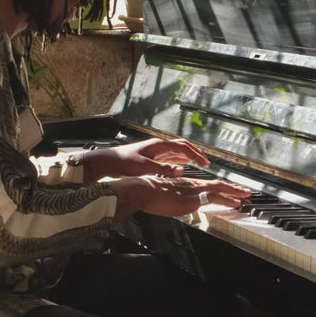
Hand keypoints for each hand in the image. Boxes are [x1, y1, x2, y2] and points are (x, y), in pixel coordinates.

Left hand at [82, 137, 208, 181]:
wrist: (109, 162)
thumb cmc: (124, 163)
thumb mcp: (145, 167)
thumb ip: (163, 169)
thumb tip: (182, 170)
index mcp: (159, 145)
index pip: (183, 147)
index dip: (196, 154)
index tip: (206, 163)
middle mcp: (159, 146)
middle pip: (182, 147)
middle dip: (195, 153)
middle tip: (206, 162)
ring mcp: (155, 152)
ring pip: (176, 152)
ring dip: (188, 156)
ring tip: (199, 163)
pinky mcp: (151, 158)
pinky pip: (169, 157)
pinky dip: (179, 160)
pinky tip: (182, 166)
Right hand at [111, 175, 248, 221]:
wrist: (145, 190)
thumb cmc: (150, 192)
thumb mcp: (165, 192)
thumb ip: (173, 195)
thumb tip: (175, 200)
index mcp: (186, 183)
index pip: (208, 185)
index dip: (220, 188)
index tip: (229, 190)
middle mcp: (194, 184)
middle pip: (218, 185)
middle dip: (233, 189)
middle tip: (246, 192)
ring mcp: (195, 191)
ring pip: (220, 190)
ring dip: (235, 194)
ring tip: (246, 197)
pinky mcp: (194, 198)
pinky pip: (216, 198)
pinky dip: (228, 200)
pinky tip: (236, 203)